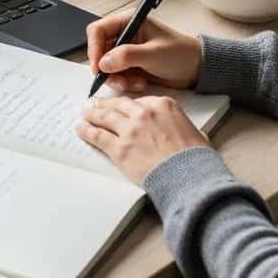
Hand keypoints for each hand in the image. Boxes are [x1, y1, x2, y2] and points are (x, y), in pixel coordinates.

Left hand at [76, 95, 210, 185]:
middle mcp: (144, 113)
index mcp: (163, 105)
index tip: (120, 106)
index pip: (138, 101)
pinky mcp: (119, 148)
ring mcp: (130, 129)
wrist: (189, 176)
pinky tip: (80, 129)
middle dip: (105, 104)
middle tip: (95, 104)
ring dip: (92, 114)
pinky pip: (98, 136)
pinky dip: (87, 131)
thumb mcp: (193, 131)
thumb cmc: (196, 158)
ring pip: (105, 117)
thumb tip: (177, 130)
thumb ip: (178, 124)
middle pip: (118, 105)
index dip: (127, 105)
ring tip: (85, 114)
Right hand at [86, 12, 201, 93]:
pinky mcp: (130, 65)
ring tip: (134, 83)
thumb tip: (103, 63)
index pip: (98, 30)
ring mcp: (126, 50)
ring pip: (106, 65)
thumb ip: (127, 56)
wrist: (197, 70)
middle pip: (99, 50)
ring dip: (117, 78)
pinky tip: (140, 83)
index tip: (98, 67)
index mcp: (129, 21)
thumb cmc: (181, 54)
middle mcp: (125, 34)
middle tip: (116, 79)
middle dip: (107, 67)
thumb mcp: (154, 54)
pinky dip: (124, 82)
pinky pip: (116, 75)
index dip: (94, 48)